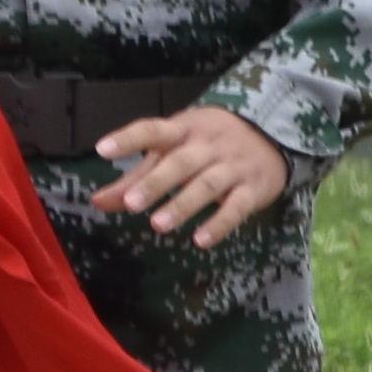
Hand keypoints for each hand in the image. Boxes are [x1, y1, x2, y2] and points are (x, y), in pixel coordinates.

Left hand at [94, 103, 291, 249]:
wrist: (273, 133)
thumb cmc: (209, 142)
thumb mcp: (174, 148)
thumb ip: (136, 175)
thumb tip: (98, 201)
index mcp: (183, 130)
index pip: (152, 130)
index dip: (128, 139)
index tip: (102, 150)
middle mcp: (208, 145)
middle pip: (180, 163)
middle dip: (155, 182)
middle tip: (131, 203)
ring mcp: (233, 166)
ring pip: (207, 185)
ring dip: (182, 204)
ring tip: (157, 224)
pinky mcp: (253, 188)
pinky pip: (236, 207)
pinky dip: (219, 224)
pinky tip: (200, 241)